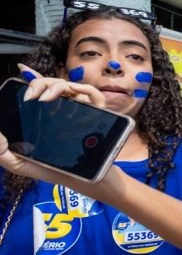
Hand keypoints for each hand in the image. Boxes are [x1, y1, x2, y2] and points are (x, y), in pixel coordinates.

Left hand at [0, 67, 106, 182]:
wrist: (82, 183)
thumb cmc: (55, 171)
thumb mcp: (20, 164)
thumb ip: (2, 150)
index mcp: (48, 116)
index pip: (41, 90)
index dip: (33, 78)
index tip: (22, 71)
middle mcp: (66, 109)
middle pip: (53, 84)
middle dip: (39, 83)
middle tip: (31, 97)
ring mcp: (83, 110)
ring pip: (69, 85)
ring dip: (55, 86)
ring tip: (45, 99)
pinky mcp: (100, 115)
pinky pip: (94, 94)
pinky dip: (83, 89)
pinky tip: (72, 92)